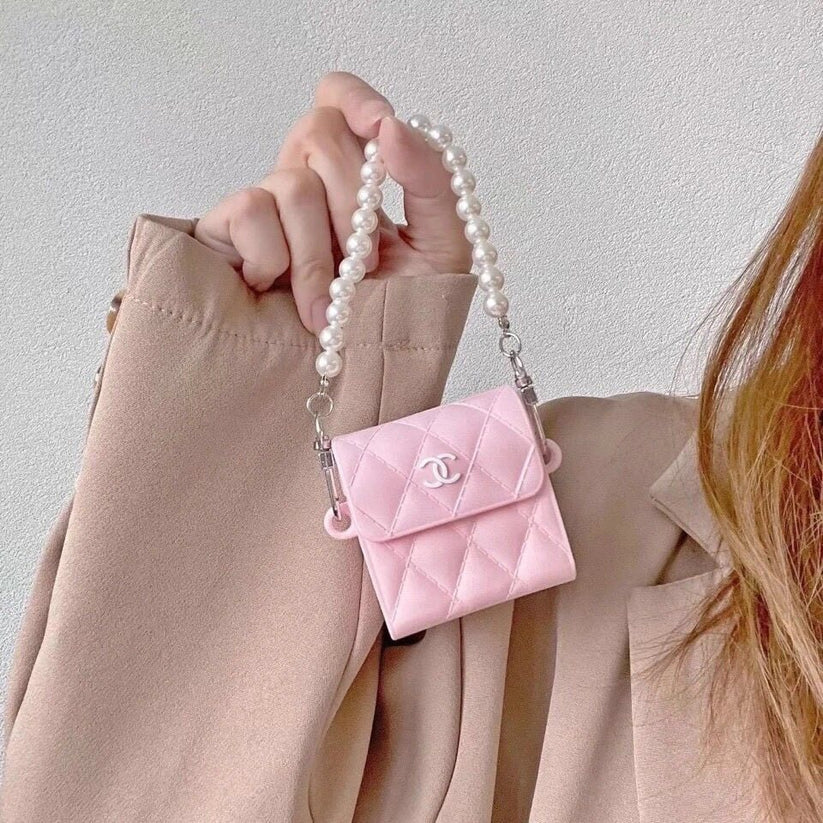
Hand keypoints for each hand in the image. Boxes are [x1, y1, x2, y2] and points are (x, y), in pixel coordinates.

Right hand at [194, 72, 471, 332]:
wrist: (359, 381)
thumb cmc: (399, 319)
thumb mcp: (441, 252)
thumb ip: (431, 182)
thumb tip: (391, 128)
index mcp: (358, 178)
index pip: (340, 101)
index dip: (355, 99)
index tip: (379, 127)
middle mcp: (310, 182)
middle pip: (319, 131)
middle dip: (354, 204)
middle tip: (365, 264)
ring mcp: (268, 208)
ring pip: (292, 181)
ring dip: (321, 254)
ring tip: (328, 304)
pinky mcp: (229, 235)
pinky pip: (251, 210)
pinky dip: (274, 258)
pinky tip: (274, 289)